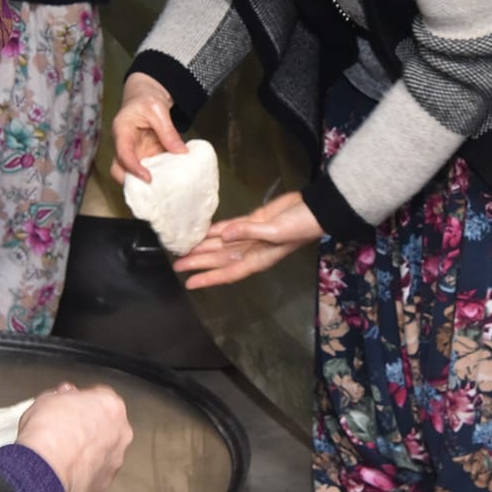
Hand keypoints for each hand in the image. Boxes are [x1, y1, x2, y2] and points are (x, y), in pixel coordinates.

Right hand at [15, 383, 133, 491]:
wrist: (44, 467)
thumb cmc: (47, 434)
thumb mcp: (46, 399)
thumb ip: (61, 395)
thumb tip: (61, 396)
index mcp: (110, 405)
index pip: (100, 396)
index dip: (81, 400)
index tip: (70, 405)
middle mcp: (120, 432)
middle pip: (106, 424)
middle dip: (89, 426)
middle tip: (66, 428)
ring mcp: (115, 458)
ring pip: (104, 450)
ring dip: (88, 450)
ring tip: (64, 452)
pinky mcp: (105, 482)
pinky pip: (96, 472)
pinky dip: (84, 471)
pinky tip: (66, 468)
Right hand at [110, 72, 186, 184]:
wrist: (146, 94)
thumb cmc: (146, 98)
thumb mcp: (158, 110)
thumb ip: (168, 131)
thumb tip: (180, 152)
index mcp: (123, 131)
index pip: (123, 154)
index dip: (133, 168)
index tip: (148, 178)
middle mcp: (125, 145)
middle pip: (119, 170)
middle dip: (132, 183)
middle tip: (151, 190)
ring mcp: (134, 152)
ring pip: (132, 173)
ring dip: (146, 182)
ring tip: (163, 189)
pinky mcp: (144, 155)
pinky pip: (148, 169)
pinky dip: (157, 176)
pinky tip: (170, 181)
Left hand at [172, 191, 321, 289]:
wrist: (314, 208)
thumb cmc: (299, 226)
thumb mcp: (276, 232)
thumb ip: (248, 232)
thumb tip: (224, 234)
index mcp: (257, 259)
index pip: (227, 272)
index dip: (208, 278)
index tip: (189, 283)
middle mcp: (250, 251)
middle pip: (219, 259)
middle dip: (198, 263)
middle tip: (176, 265)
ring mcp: (251, 236)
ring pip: (221, 244)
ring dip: (203, 247)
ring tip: (184, 250)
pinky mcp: (253, 221)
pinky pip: (229, 228)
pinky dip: (215, 230)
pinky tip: (202, 232)